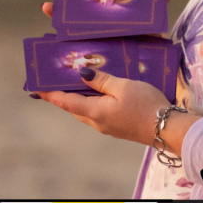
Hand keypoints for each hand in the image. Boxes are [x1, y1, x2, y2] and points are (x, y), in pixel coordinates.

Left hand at [31, 68, 200, 153]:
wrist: (167, 129)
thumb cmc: (146, 105)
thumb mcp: (123, 86)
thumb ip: (101, 80)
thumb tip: (81, 73)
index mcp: (94, 112)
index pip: (65, 102)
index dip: (50, 94)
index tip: (35, 88)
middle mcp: (97, 122)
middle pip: (73, 106)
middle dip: (63, 93)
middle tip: (54, 78)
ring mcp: (107, 126)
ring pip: (85, 110)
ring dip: (78, 96)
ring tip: (74, 81)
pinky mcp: (117, 127)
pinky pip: (97, 112)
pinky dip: (91, 100)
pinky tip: (98, 90)